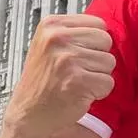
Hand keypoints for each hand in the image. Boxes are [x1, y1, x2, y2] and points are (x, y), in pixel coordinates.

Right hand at [5, 14, 115, 137]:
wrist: (27, 114)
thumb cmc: (42, 82)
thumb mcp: (49, 45)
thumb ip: (74, 33)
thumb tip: (107, 29)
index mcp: (51, 25)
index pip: (98, 24)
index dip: (93, 43)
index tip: (76, 55)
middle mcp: (58, 38)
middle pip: (106, 40)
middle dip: (98, 58)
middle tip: (77, 71)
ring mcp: (67, 59)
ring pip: (109, 62)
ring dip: (97, 76)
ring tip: (76, 82)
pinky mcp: (78, 81)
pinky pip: (108, 82)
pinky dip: (98, 92)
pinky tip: (79, 94)